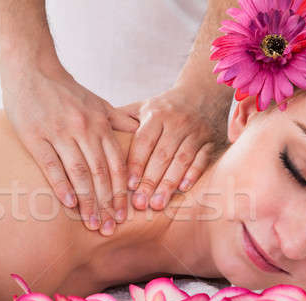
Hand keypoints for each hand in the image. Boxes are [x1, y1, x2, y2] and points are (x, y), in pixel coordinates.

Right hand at [0, 55, 138, 235]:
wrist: (32, 69)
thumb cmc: (65, 90)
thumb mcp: (98, 102)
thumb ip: (119, 121)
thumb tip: (141, 134)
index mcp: (100, 124)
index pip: (116, 165)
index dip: (122, 193)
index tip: (125, 215)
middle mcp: (84, 130)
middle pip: (101, 174)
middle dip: (108, 204)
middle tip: (111, 228)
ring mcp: (60, 133)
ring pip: (79, 173)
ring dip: (88, 201)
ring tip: (93, 223)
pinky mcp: (36, 136)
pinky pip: (52, 165)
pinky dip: (61, 185)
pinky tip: (69, 204)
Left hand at [119, 87, 220, 210]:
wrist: (201, 92)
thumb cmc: (163, 107)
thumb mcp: (142, 107)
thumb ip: (121, 120)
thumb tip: (94, 137)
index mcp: (156, 115)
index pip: (144, 142)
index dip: (136, 164)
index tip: (129, 185)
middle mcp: (177, 122)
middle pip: (162, 155)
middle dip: (151, 181)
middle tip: (141, 204)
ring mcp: (196, 132)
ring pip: (182, 160)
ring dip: (169, 183)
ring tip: (157, 204)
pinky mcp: (211, 140)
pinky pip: (202, 159)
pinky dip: (193, 174)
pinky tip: (183, 189)